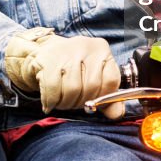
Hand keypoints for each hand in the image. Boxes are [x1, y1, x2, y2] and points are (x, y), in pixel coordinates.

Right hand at [6, 30, 123, 117]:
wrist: (43, 54)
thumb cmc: (73, 70)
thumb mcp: (94, 78)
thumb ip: (107, 96)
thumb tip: (117, 114)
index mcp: (101, 50)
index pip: (111, 80)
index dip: (103, 97)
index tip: (93, 101)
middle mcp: (85, 46)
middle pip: (91, 87)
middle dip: (82, 102)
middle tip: (74, 103)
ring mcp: (65, 51)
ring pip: (72, 89)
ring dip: (66, 103)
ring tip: (62, 102)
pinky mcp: (47, 59)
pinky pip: (53, 89)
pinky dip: (52, 101)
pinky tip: (50, 103)